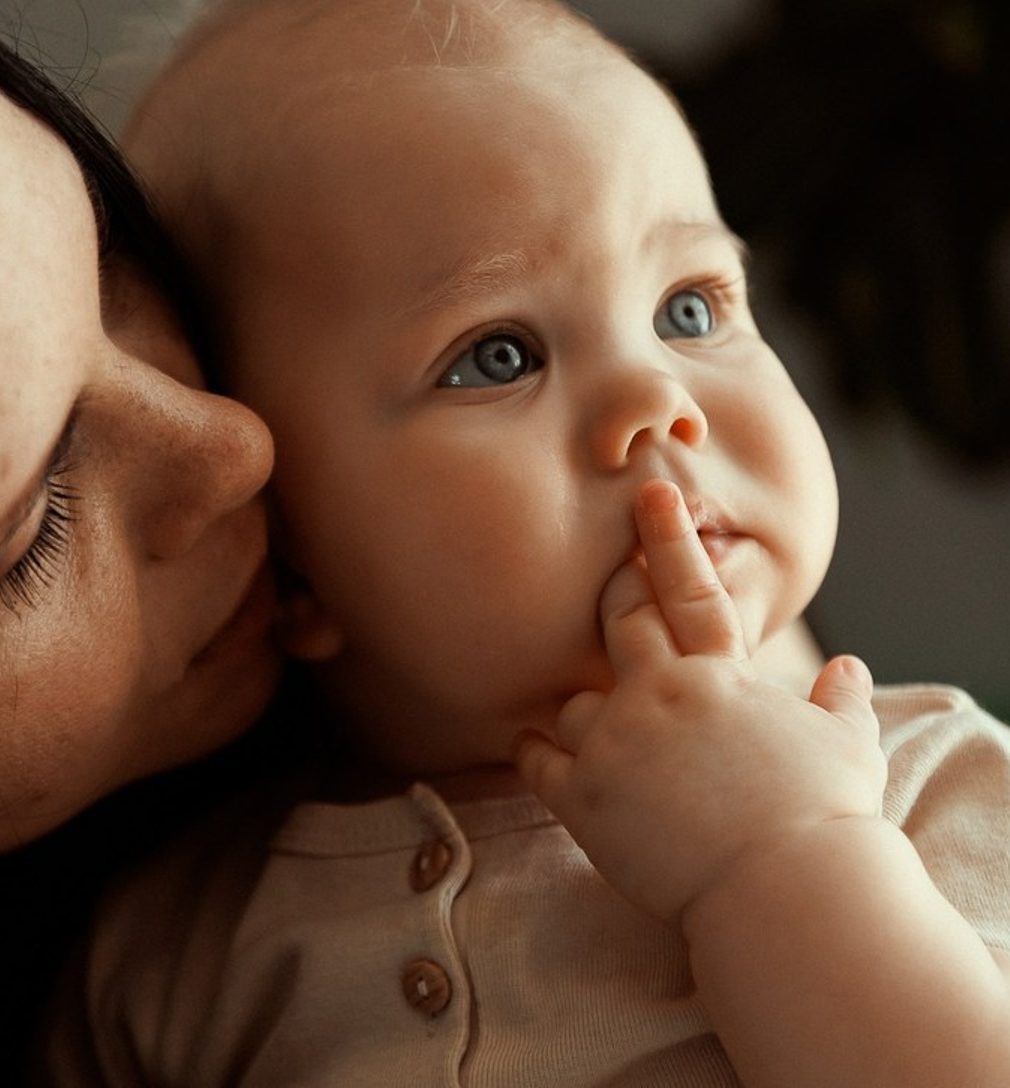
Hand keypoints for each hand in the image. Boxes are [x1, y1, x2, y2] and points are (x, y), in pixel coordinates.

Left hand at [515, 479, 885, 924]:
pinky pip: (538, 759)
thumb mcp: (848, 749)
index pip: (692, 589)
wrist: (787, 894)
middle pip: (619, 621)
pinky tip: (537, 750)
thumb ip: (843, 704)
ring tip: (609, 729)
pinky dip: (537, 752)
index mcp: (720, 675)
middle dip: (616, 598)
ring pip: (576, 699)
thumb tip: (849, 670)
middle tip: (614, 590)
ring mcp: (615, 743)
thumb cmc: (826, 819)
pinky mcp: (584, 797)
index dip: (669, 537)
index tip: (650, 491)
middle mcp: (657, 695)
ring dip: (589, 708)